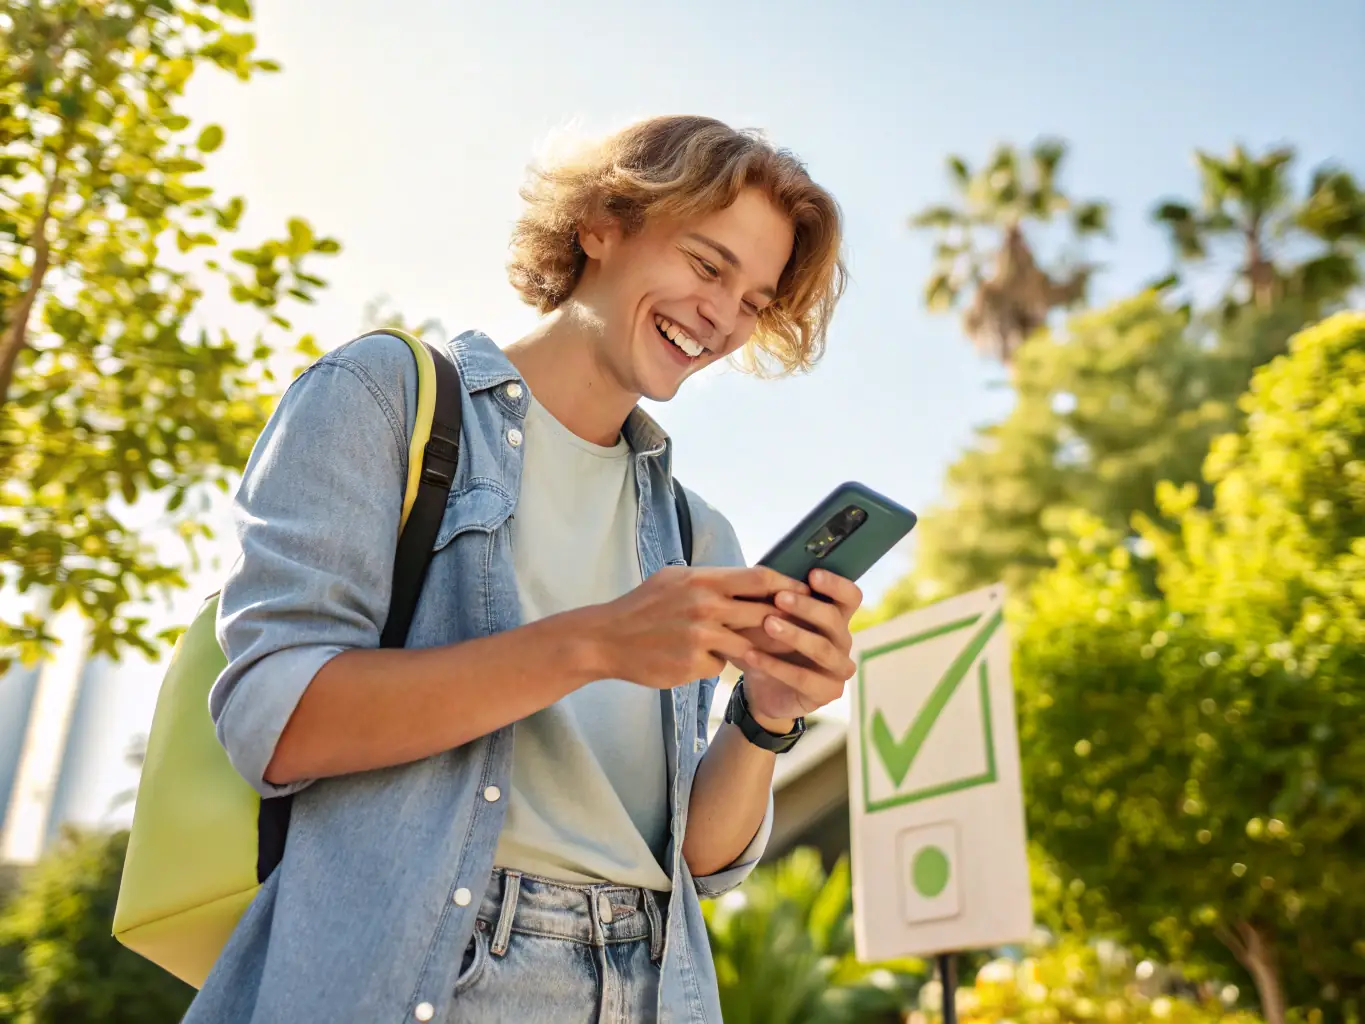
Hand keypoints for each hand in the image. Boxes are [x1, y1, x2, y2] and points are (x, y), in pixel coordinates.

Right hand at [582, 566, 808, 690]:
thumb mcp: (675, 579)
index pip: (760, 578)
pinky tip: (698, 660)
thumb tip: (749, 579)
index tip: (807, 592)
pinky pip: (721, 666)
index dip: (789, 585)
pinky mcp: (693, 665)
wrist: (605, 639)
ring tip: (763, 653)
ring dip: (756, 650)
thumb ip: (712, 580)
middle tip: (801, 630)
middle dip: (785, 624)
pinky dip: (717, 664)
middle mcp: (706, 605)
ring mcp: (700, 637)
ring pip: (749, 646)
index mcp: (704, 580)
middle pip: (764, 613)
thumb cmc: (643, 607)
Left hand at [732, 568, 860, 727]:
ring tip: (767, 624)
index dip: (836, 584)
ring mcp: (839, 668)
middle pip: (834, 619)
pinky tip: (752, 656)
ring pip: (822, 648)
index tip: (812, 574)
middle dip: (806, 607)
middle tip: (780, 597)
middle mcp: (843, 640)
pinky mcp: (828, 692)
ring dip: (794, 634)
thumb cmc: (769, 645)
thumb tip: (760, 574)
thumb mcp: (768, 619)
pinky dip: (776, 666)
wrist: (762, 689)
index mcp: (835, 617)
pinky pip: (804, 678)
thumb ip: (772, 601)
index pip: (850, 596)